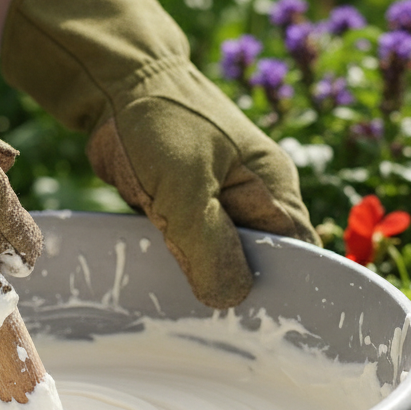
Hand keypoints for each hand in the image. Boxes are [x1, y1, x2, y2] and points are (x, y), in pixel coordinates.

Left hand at [0, 0, 318, 307]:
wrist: (112, 78)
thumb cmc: (158, 122)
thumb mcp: (185, 188)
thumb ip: (210, 245)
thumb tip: (232, 299)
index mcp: (273, 186)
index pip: (298, 254)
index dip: (285, 290)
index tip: (259, 330)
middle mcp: (253, 194)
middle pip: (260, 260)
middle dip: (240, 289)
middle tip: (215, 331)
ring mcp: (218, 198)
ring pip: (221, 255)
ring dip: (203, 276)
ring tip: (186, 313)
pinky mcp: (185, 201)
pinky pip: (190, 244)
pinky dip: (178, 261)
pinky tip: (163, 285)